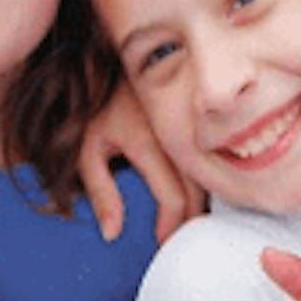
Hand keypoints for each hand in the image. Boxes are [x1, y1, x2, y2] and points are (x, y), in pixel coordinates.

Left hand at [77, 81, 205, 241]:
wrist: (122, 61)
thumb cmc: (101, 108)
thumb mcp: (89, 150)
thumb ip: (101, 192)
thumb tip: (111, 233)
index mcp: (148, 143)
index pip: (173, 196)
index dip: (170, 225)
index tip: (163, 239)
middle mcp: (176, 134)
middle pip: (198, 190)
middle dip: (191, 220)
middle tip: (179, 236)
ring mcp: (192, 125)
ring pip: (210, 174)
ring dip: (203, 201)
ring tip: (189, 220)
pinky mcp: (200, 121)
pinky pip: (211, 157)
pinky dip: (209, 178)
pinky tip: (199, 191)